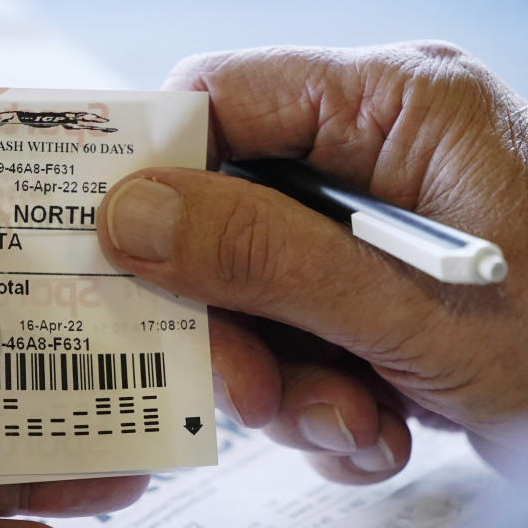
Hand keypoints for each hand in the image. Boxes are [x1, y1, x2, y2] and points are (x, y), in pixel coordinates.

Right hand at [97, 41, 527, 482]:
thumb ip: (267, 257)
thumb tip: (131, 217)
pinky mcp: (372, 291)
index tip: (112, 247)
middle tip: (253, 389)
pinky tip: (380, 430)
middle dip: (231, 314)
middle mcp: (377, 155)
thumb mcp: (414, 313)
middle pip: (225, 209)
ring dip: (283, 377)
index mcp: (395, 107)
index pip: (221, 96)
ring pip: (253, 288)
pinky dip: (321, 399)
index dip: (154, 166)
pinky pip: (296, 332)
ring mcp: (372, 227)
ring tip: (351, 424)